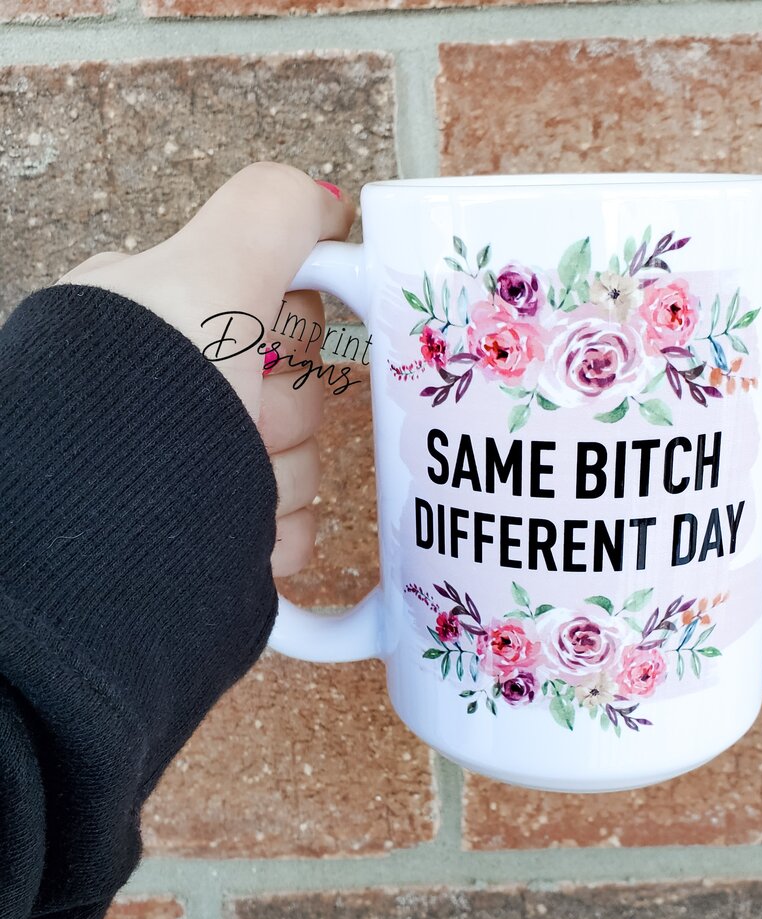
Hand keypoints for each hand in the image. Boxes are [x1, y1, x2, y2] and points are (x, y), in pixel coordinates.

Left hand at [57, 162, 354, 576]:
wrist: (102, 525)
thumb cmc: (142, 389)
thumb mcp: (206, 271)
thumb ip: (271, 215)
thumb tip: (327, 203)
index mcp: (172, 329)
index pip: (284, 319)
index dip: (290, 337)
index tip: (264, 348)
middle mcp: (183, 398)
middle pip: (299, 400)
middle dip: (281, 416)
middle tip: (237, 418)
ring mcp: (202, 472)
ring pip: (298, 470)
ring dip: (277, 482)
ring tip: (227, 487)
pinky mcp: (221, 539)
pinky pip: (291, 531)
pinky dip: (276, 536)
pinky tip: (242, 531)